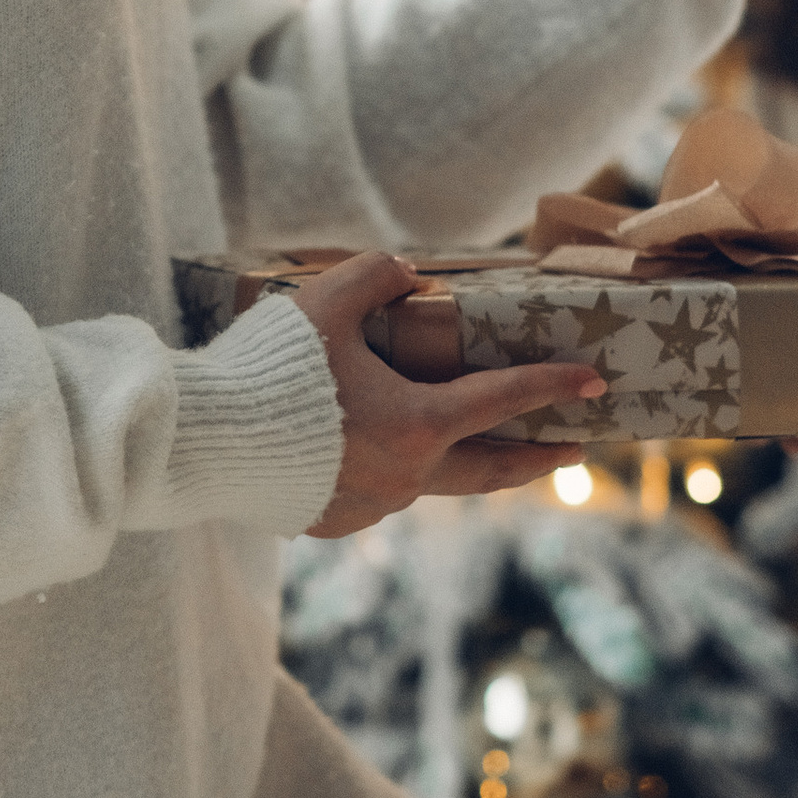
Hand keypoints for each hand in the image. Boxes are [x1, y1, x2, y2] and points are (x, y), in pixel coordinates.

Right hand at [292, 251, 603, 537]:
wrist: (203, 443)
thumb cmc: (267, 371)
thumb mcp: (326, 301)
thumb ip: (376, 275)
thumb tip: (406, 274)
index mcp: (418, 423)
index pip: (503, 399)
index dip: (552, 385)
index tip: (594, 382)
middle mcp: (406, 474)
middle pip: (490, 470)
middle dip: (536, 458)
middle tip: (572, 449)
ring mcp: (371, 506)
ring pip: (428, 483)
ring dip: (457, 465)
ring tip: (472, 450)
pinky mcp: (333, 522)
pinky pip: (377, 496)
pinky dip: (392, 474)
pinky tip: (379, 458)